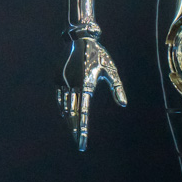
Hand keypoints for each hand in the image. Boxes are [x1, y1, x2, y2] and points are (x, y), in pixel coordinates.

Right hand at [57, 33, 126, 151]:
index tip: (82, 143)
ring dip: (69, 121)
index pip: (84, 114)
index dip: (83, 130)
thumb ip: (117, 88)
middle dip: (75, 130)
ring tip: (73, 131)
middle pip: (73, 114)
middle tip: (78, 142)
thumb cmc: (99, 55)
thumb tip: (123, 104)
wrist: (79, 39)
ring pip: (65, 107)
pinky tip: (66, 115)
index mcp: (87, 85)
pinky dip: (62, 108)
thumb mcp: (111, 70)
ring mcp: (63, 82)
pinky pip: (59, 98)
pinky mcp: (57, 78)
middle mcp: (73, 86)